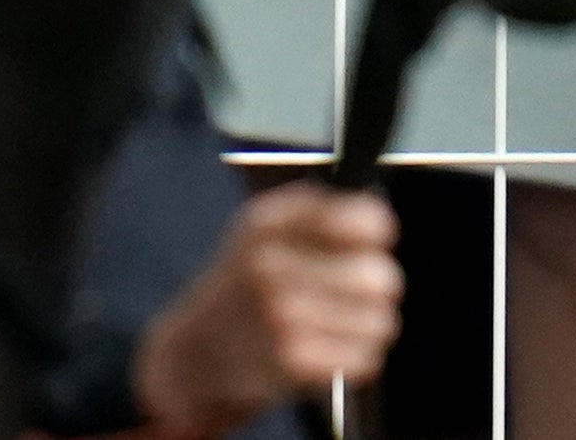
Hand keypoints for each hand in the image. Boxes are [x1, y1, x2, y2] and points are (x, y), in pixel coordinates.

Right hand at [130, 182, 404, 436]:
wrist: (194, 353)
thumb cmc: (245, 284)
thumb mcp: (264, 228)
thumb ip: (321, 211)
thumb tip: (381, 221)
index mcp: (269, 222)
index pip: (366, 220)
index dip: (378, 234)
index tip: (370, 244)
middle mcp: (270, 266)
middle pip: (379, 275)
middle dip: (379, 285)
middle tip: (360, 291)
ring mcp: (279, 317)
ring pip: (379, 320)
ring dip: (369, 325)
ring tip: (342, 323)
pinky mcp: (290, 363)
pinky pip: (366, 358)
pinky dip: (358, 358)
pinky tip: (332, 350)